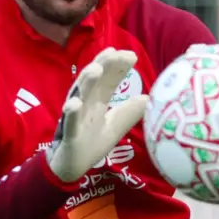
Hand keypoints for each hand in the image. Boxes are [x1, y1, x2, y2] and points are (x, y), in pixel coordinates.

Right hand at [46, 48, 144, 182]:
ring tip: (96, 69)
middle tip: (115, 53)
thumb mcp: (116, 126)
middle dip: (104, 65)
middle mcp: (86, 103)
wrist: (72, 165)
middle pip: (94, 80)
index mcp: (97, 100)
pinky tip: (75, 104)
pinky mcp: (69, 133)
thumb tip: (149, 97)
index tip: (131, 55)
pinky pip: (69, 122)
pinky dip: (71, 112)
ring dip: (86, 82)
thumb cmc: (92, 142)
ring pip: (80, 95)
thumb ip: (130, 112)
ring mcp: (76, 117)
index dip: (118, 67)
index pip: (108, 79)